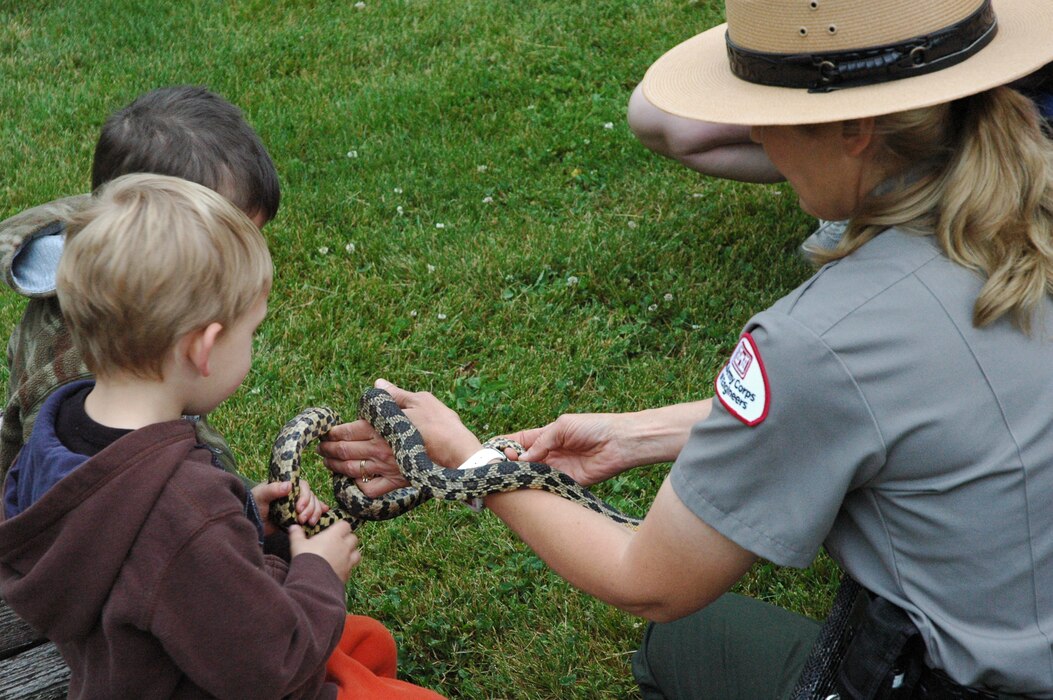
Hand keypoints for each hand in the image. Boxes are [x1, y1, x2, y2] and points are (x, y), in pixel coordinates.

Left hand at [251, 480, 330, 535]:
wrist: (251, 522)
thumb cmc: (254, 504)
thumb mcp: (261, 495)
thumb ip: (273, 489)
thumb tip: (289, 485)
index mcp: (287, 485)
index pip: (303, 487)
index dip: (304, 497)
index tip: (299, 508)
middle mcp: (294, 494)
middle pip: (311, 497)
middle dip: (310, 509)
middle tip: (302, 519)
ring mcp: (297, 505)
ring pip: (314, 505)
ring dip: (315, 513)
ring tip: (309, 523)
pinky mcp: (297, 516)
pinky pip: (312, 513)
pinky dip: (319, 513)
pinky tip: (324, 514)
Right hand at [289, 521, 360, 582]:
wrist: (312, 581)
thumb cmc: (306, 558)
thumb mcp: (298, 544)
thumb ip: (297, 534)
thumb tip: (293, 527)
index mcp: (334, 536)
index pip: (345, 525)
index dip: (341, 527)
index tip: (335, 530)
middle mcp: (344, 547)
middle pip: (354, 538)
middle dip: (348, 539)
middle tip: (338, 543)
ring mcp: (348, 561)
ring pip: (357, 554)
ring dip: (352, 553)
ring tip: (342, 556)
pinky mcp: (347, 574)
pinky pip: (351, 568)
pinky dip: (347, 568)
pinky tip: (339, 570)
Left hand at [318, 379, 482, 494]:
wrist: (461, 455)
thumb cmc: (442, 424)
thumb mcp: (420, 401)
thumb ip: (395, 394)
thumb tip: (377, 384)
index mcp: (381, 429)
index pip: (346, 430)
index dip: (331, 431)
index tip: (324, 430)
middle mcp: (379, 450)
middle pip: (343, 451)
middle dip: (328, 449)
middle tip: (320, 447)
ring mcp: (386, 469)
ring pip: (351, 470)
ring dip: (335, 466)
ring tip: (328, 462)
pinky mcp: (396, 482)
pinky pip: (370, 489)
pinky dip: (356, 487)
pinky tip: (353, 481)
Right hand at [507, 413, 633, 486]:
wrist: (620, 442)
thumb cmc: (593, 427)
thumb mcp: (562, 427)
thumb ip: (541, 442)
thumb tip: (522, 458)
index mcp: (547, 436)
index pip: (520, 442)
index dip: (505, 446)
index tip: (489, 452)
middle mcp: (550, 453)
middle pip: (523, 461)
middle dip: (509, 464)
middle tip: (496, 468)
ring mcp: (558, 469)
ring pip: (533, 475)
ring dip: (521, 477)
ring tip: (506, 478)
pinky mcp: (568, 483)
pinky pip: (549, 487)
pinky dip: (537, 488)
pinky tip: (526, 488)